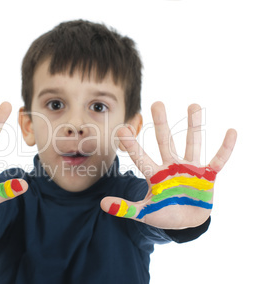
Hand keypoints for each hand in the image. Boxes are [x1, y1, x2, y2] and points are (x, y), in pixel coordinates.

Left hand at [101, 102, 236, 228]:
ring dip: (194, 126)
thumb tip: (102, 204)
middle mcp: (171, 167)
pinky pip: (218, 159)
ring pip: (191, 143)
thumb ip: (126, 208)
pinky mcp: (207, 176)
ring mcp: (190, 169)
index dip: (132, 145)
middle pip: (165, 142)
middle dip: (161, 123)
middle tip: (156, 103)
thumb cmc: (164, 214)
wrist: (186, 221)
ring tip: (194, 105)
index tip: (121, 128)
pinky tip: (231, 131)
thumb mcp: (145, 213)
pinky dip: (225, 148)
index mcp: (155, 175)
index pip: (140, 158)